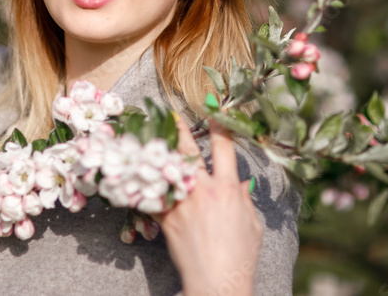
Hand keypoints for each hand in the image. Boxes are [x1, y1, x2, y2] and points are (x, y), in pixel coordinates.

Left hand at [154, 116, 263, 295]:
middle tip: (171, 114)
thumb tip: (240, 184)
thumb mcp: (252, 225)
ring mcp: (182, 203)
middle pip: (189, 150)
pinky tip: (135, 172)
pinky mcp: (166, 218)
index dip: (220, 124)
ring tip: (150, 136)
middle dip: (181, 128)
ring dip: (159, 150)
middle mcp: (203, 190)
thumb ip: (244, 201)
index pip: (224, 147)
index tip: (214, 108)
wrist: (217, 282)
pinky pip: (153, 196)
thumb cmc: (240, 258)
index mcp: (227, 189)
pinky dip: (145, 184)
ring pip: (167, 167)